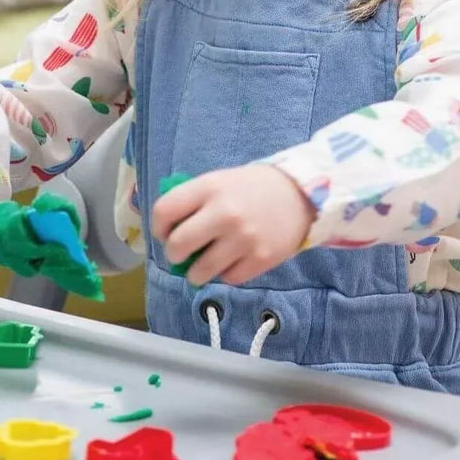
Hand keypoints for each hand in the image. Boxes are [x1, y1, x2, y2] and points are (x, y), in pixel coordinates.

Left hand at [151, 164, 314, 286]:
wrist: (301, 194)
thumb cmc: (252, 188)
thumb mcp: (220, 181)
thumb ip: (193, 201)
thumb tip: (166, 231)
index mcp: (209, 188)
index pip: (164, 212)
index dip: (158, 227)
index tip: (165, 233)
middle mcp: (224, 214)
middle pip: (177, 246)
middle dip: (174, 254)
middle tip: (181, 254)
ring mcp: (243, 239)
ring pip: (200, 272)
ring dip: (195, 273)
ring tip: (202, 266)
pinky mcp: (260, 259)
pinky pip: (228, 278)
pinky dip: (226, 273)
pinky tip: (233, 260)